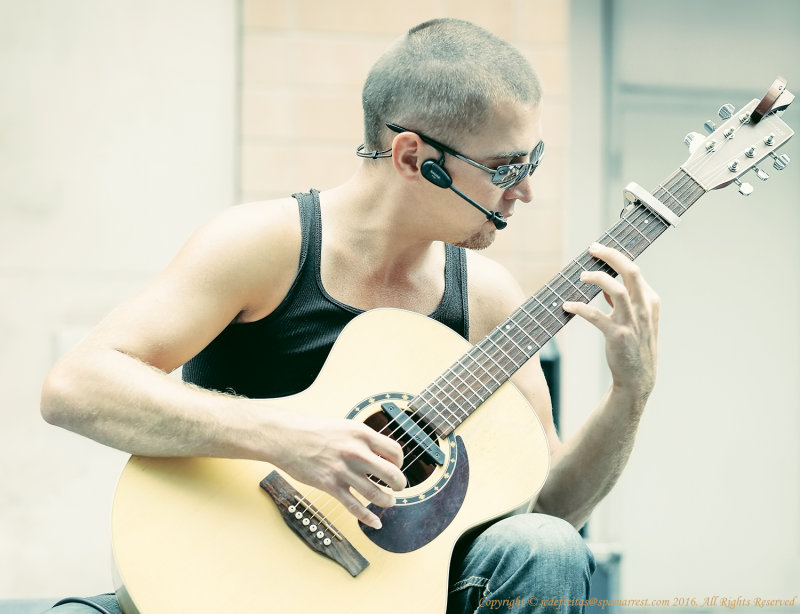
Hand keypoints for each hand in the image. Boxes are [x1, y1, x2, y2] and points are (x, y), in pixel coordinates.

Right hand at [273, 413, 405, 529]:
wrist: (285, 437)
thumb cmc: (313, 429)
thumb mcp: (345, 427)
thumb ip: (363, 440)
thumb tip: (380, 453)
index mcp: (362, 434)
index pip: (395, 452)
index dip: (400, 462)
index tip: (396, 467)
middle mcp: (356, 452)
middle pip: (392, 475)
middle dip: (399, 485)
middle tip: (397, 487)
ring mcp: (343, 471)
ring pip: (376, 494)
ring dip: (387, 501)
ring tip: (388, 501)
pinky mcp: (330, 486)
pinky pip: (355, 507)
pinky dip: (368, 518)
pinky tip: (376, 523)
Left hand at [563, 242, 659, 402]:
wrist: (638, 378)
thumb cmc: (635, 345)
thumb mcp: (637, 319)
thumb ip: (625, 300)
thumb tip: (604, 284)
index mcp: (650, 301)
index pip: (634, 271)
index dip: (616, 257)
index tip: (599, 250)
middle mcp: (644, 308)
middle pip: (630, 272)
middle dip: (611, 256)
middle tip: (593, 249)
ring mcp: (632, 322)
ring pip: (616, 289)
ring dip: (596, 278)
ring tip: (581, 275)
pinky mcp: (617, 336)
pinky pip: (596, 316)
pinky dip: (580, 308)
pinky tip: (567, 305)